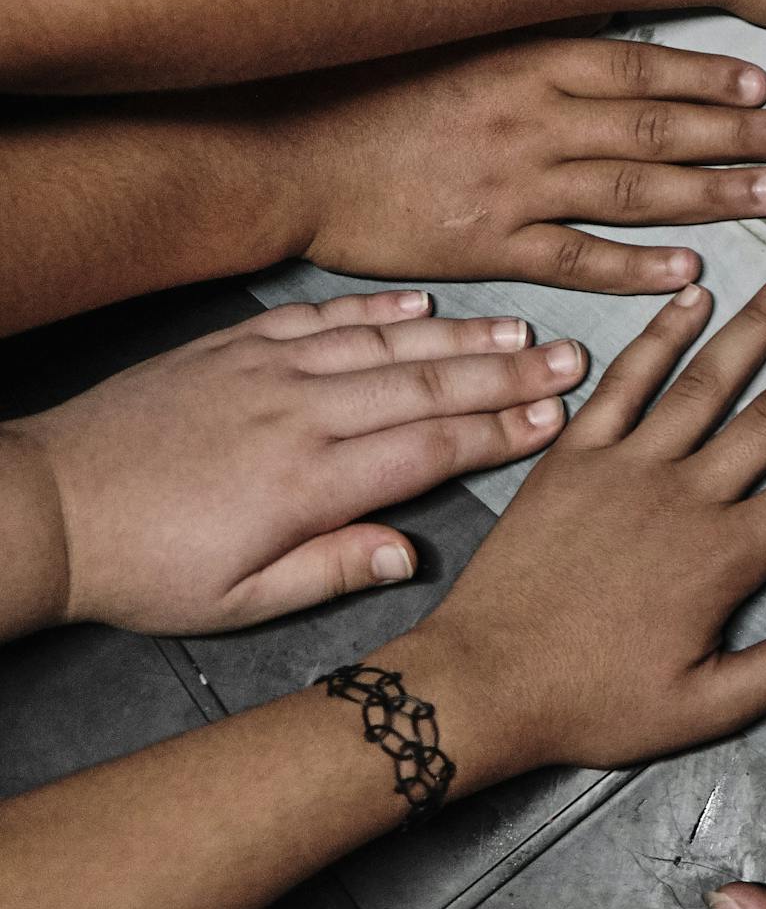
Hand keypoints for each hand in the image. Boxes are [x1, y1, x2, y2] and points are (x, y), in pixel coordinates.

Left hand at [0, 291, 579, 637]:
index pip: (431, 450)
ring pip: (387, 344)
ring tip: (522, 327)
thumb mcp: (238, 602)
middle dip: (509, 372)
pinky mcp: (235, 346)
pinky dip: (379, 310)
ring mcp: (268, 371)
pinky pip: (323, 318)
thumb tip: (410, 553)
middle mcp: (300, 415)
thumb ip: (331, 569)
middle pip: (428, 386)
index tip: (556, 420)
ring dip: (461, 334)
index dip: (502, 432)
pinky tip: (422, 306)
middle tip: (570, 359)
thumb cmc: (144, 569)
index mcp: (308, 482)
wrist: (47, 508)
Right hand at [269, 33, 765, 295]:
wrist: (280, 151)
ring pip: (633, 186)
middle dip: (738, 134)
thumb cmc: (361, 92)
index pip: (642, 67)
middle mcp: (533, 117)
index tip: (765, 89)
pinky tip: (690, 272)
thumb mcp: (451, 43)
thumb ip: (527, 47)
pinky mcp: (487, 242)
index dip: (711, 78)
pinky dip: (638, 265)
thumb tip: (599, 39)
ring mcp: (513, 181)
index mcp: (527, 62)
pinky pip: (578, 255)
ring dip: (710, 194)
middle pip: (658, 124)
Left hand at [374, 266, 765, 783]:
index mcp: (727, 555)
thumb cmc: (592, 704)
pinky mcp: (571, 456)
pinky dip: (662, 334)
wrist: (476, 685)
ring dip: (765, 321)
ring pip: (711, 378)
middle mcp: (687, 495)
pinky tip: (695, 293)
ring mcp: (627, 467)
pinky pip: (624, 381)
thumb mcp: (705, 707)